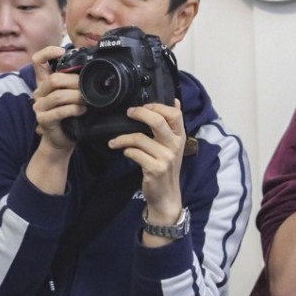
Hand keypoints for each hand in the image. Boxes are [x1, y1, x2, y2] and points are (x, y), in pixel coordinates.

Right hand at [30, 46, 84, 152]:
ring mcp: (39, 107)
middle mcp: (39, 93)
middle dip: (74, 82)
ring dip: (76, 97)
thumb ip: (73, 82)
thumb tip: (90, 69)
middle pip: (54, 79)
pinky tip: (82, 110)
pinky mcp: (43, 120)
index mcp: (44, 83)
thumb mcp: (71, 95)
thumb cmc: (69, 116)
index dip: (48, 52)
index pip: (38, 61)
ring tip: (87, 100)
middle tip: (87, 88)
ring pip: (58, 95)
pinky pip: (60, 111)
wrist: (61, 140)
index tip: (61, 51)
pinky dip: (74, 109)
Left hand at [108, 100, 185, 226]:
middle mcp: (175, 145)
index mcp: (180, 136)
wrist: (166, 195)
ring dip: (123, 138)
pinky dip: (126, 151)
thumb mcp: (173, 146)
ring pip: (140, 138)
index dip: (158, 106)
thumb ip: (172, 125)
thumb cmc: (166, 168)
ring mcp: (165, 158)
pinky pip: (135, 153)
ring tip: (115, 141)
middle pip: (158, 121)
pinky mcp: (154, 169)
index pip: (175, 114)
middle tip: (128, 112)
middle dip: (140, 113)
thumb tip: (176, 100)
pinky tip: (124, 152)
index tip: (144, 106)